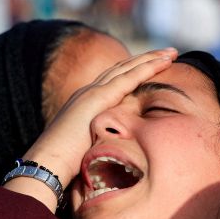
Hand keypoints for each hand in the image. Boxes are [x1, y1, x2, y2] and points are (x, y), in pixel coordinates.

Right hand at [5, 48, 176, 210]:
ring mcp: (92, 92)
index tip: (155, 66)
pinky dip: (147, 68)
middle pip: (123, 69)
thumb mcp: (88, 149)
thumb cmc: (65, 166)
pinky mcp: (97, 98)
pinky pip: (129, 78)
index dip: (136, 71)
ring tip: (172, 52)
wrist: (47, 163)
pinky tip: (164, 62)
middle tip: (169, 52)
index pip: (115, 81)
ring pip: (128, 68)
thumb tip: (113, 155)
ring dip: (152, 58)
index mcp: (86, 103)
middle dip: (147, 59)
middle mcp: (88, 92)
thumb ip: (101, 144)